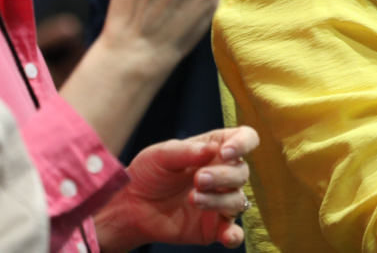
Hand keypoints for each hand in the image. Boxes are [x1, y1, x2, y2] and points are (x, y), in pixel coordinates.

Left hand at [95, 127, 257, 251]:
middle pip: (241, 172)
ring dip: (218, 200)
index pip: (245, 139)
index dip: (242, 143)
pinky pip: (233, 232)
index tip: (225, 152)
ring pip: (237, 200)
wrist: (131, 206)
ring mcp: (221, 202)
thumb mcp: (161, 155)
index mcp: (216, 149)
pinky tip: (227, 236)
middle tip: (198, 180)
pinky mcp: (213, 227)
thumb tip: (214, 149)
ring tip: (193, 199)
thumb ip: (187, 151)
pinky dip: (234, 235)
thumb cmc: (148, 174)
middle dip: (222, 176)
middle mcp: (224, 174)